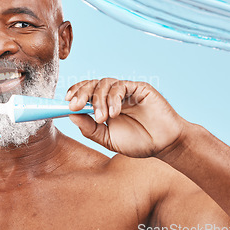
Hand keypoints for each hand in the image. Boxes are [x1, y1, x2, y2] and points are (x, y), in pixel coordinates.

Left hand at [66, 78, 189, 157]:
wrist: (164, 145)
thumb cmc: (137, 142)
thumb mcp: (107, 139)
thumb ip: (89, 128)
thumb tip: (71, 115)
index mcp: (103, 105)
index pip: (85, 92)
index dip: (74, 93)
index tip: (66, 102)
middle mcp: (113, 95)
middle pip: (91, 84)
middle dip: (81, 93)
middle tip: (75, 105)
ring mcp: (126, 91)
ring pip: (104, 84)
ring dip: (98, 100)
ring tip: (102, 118)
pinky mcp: (139, 88)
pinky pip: (121, 86)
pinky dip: (114, 98)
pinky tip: (115, 112)